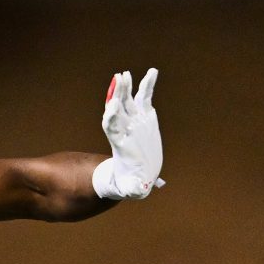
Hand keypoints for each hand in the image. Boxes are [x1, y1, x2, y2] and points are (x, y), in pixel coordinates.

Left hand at [92, 68, 163, 199]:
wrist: (137, 174)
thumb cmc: (132, 182)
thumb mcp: (131, 188)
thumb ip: (132, 188)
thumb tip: (135, 191)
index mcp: (120, 143)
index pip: (111, 126)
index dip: (111, 116)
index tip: (112, 106)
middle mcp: (125, 128)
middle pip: (118, 107)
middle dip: (118, 94)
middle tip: (119, 79)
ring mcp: (134, 120)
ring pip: (129, 99)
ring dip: (128, 86)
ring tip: (127, 74)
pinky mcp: (145, 115)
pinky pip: (145, 98)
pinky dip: (147, 85)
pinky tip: (152, 72)